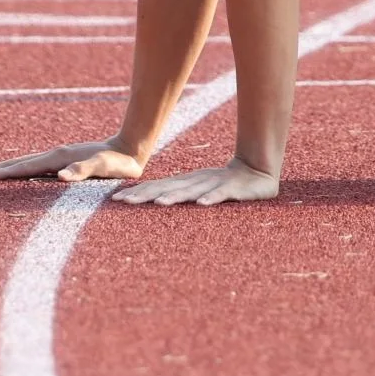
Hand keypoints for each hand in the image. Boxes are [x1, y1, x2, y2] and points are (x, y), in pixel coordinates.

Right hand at [0, 140, 144, 181]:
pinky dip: (20, 171)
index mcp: (58, 158)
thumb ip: (83, 170)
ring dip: (5, 169)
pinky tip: (18, 178)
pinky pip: (35, 168)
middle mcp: (54, 156)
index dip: (2, 173)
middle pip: (18, 162)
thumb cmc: (119, 163)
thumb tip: (61, 177)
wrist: (130, 150)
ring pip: (25, 164)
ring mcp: (58, 158)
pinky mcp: (64, 162)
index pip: (24, 167)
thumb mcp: (103, 167)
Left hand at [111, 158, 279, 206]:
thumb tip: (148, 202)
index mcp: (187, 182)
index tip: (116, 200)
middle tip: (126, 202)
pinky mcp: (234, 189)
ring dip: (176, 196)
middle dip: (147, 194)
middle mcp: (197, 181)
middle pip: (169, 188)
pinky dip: (212, 198)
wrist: (258, 171)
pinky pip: (222, 194)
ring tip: (159, 204)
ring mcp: (215, 183)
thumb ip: (177, 194)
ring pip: (192, 191)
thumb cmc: (223, 184)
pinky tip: (202, 204)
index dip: (139, 192)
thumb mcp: (198, 189)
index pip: (159, 186)